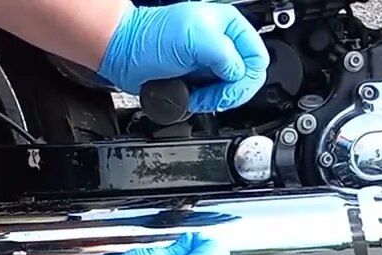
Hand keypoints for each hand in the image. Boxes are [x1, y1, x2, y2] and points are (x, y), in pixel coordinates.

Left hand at [97, 1, 269, 113]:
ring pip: (232, 91)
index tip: (227, 87)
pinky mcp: (199, 80)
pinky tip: (191, 96)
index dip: (245, 78)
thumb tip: (237, 74)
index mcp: (230, 25)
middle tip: (210, 96)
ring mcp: (211, 63)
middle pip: (248, 78)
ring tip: (196, 95)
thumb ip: (224, 55)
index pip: (257, 58)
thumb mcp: (195, 39)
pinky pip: (215, 98)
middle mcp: (223, 43)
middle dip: (230, 91)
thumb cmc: (150, 38)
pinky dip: (205, 102)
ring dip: (215, 99)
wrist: (124, 53)